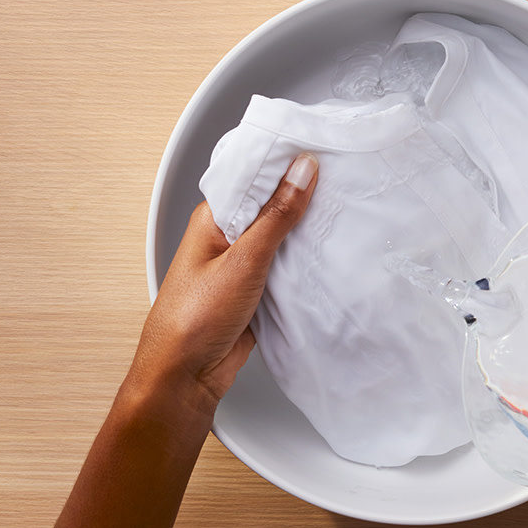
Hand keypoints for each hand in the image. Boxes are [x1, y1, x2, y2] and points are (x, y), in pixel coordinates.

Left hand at [131, 153, 317, 405]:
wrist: (186, 377)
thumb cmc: (192, 319)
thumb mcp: (242, 260)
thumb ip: (276, 216)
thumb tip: (300, 171)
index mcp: (213, 218)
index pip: (253, 176)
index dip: (285, 162)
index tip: (320, 150)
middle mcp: (227, 237)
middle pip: (272, 206)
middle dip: (303, 198)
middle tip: (341, 183)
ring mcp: (243, 264)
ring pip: (283, 238)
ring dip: (306, 233)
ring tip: (340, 216)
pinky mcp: (257, 290)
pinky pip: (287, 268)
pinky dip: (305, 263)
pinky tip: (326, 257)